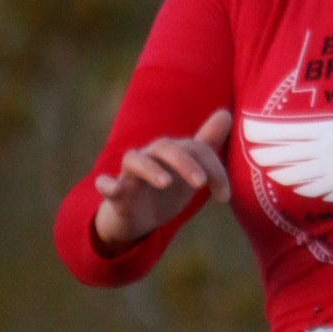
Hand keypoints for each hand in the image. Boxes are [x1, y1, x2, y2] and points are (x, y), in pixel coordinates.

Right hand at [94, 107, 232, 250]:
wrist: (136, 218)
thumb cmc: (166, 190)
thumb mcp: (189, 169)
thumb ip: (207, 144)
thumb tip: (226, 114)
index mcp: (172, 153)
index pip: (196, 150)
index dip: (214, 170)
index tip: (224, 197)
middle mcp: (151, 157)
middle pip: (166, 149)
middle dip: (185, 163)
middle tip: (201, 184)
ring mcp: (130, 174)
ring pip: (134, 161)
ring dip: (150, 169)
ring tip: (166, 183)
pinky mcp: (115, 194)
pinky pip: (105, 184)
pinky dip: (107, 184)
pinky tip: (113, 188)